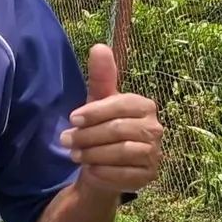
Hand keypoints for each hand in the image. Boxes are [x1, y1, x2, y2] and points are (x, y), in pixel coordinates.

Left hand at [60, 44, 162, 195]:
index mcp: (144, 106)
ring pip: (121, 152)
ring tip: (75, 154)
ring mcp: (155, 153)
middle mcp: (155, 129)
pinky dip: (103, 172)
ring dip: (92, 154)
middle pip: (118, 130)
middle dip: (87, 136)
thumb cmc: (101, 128)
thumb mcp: (97, 102)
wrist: (103, 165)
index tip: (71, 118)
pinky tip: (91, 169)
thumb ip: (101, 77)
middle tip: (66, 140)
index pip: (120, 106)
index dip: (94, 112)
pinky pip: (124, 174)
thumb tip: (99, 47)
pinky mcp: (149, 175)